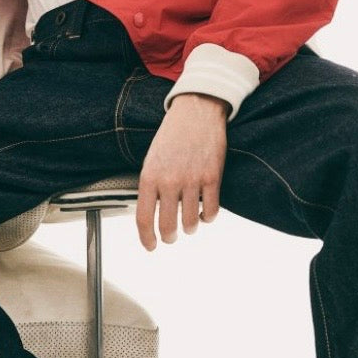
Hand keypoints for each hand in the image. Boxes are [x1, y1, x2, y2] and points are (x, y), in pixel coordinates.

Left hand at [135, 94, 227, 250]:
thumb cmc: (172, 135)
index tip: (150, 246)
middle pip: (168, 226)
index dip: (146, 238)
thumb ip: (151, 186)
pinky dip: (208, 217)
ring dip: (190, 228)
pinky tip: (204, 212)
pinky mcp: (212, 177)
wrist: (196, 111)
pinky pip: (212, 211)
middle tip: (171, 237)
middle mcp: (169, 181)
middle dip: (169, 237)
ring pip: (190, 223)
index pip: (144, 218)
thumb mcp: (152, 159)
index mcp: (149, 176)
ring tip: (189, 224)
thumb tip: (151, 214)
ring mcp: (192, 180)